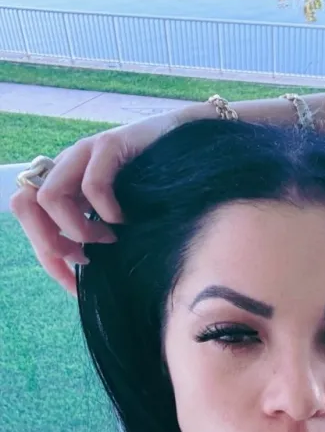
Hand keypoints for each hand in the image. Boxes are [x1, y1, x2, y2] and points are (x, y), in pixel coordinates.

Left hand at [9, 112, 179, 296]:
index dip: (47, 258)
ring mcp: (84, 153)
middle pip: (24, 204)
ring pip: (49, 196)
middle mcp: (66, 166)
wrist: (192, 145)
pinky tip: (126, 220)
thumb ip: (96, 236)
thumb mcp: (117, 217)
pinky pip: (92, 185)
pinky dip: (107, 213)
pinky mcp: (109, 145)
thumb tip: (83, 277)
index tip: (74, 286)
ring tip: (109, 238)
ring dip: (78, 229)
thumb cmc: (158, 188)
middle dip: (49, 243)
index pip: (30, 218)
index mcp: (63, 182)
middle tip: (84, 259)